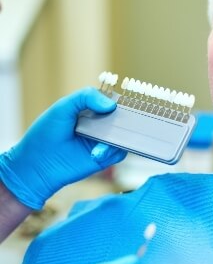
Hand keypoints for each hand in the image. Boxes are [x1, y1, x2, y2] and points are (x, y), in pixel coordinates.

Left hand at [0, 88, 126, 209]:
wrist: (37, 166)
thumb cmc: (45, 134)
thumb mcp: (62, 107)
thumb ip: (86, 97)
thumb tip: (111, 105)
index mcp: (92, 109)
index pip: (113, 100)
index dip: (119, 101)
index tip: (122, 102)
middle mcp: (101, 124)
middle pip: (123, 118)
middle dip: (125, 119)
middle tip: (119, 121)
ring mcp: (104, 141)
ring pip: (124, 136)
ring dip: (117, 138)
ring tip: (100, 145)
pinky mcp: (105, 158)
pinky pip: (120, 153)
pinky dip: (112, 152)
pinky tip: (96, 154)